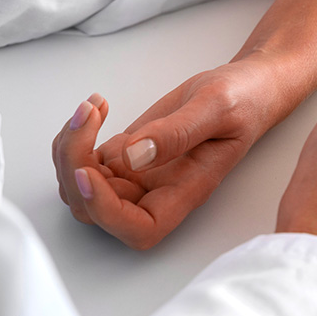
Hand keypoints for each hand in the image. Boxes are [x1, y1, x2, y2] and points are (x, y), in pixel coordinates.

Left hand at [52, 58, 286, 249]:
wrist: (246, 87)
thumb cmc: (244, 99)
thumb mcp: (218, 106)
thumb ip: (178, 132)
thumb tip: (133, 156)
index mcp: (186, 190)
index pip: (140, 228)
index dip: (106, 211)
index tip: (90, 172)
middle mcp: (158, 191)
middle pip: (96, 209)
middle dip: (75, 165)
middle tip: (87, 117)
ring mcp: (139, 174)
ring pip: (82, 187)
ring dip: (70, 150)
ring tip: (91, 109)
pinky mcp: (126, 153)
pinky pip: (84, 160)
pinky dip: (77, 136)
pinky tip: (98, 107)